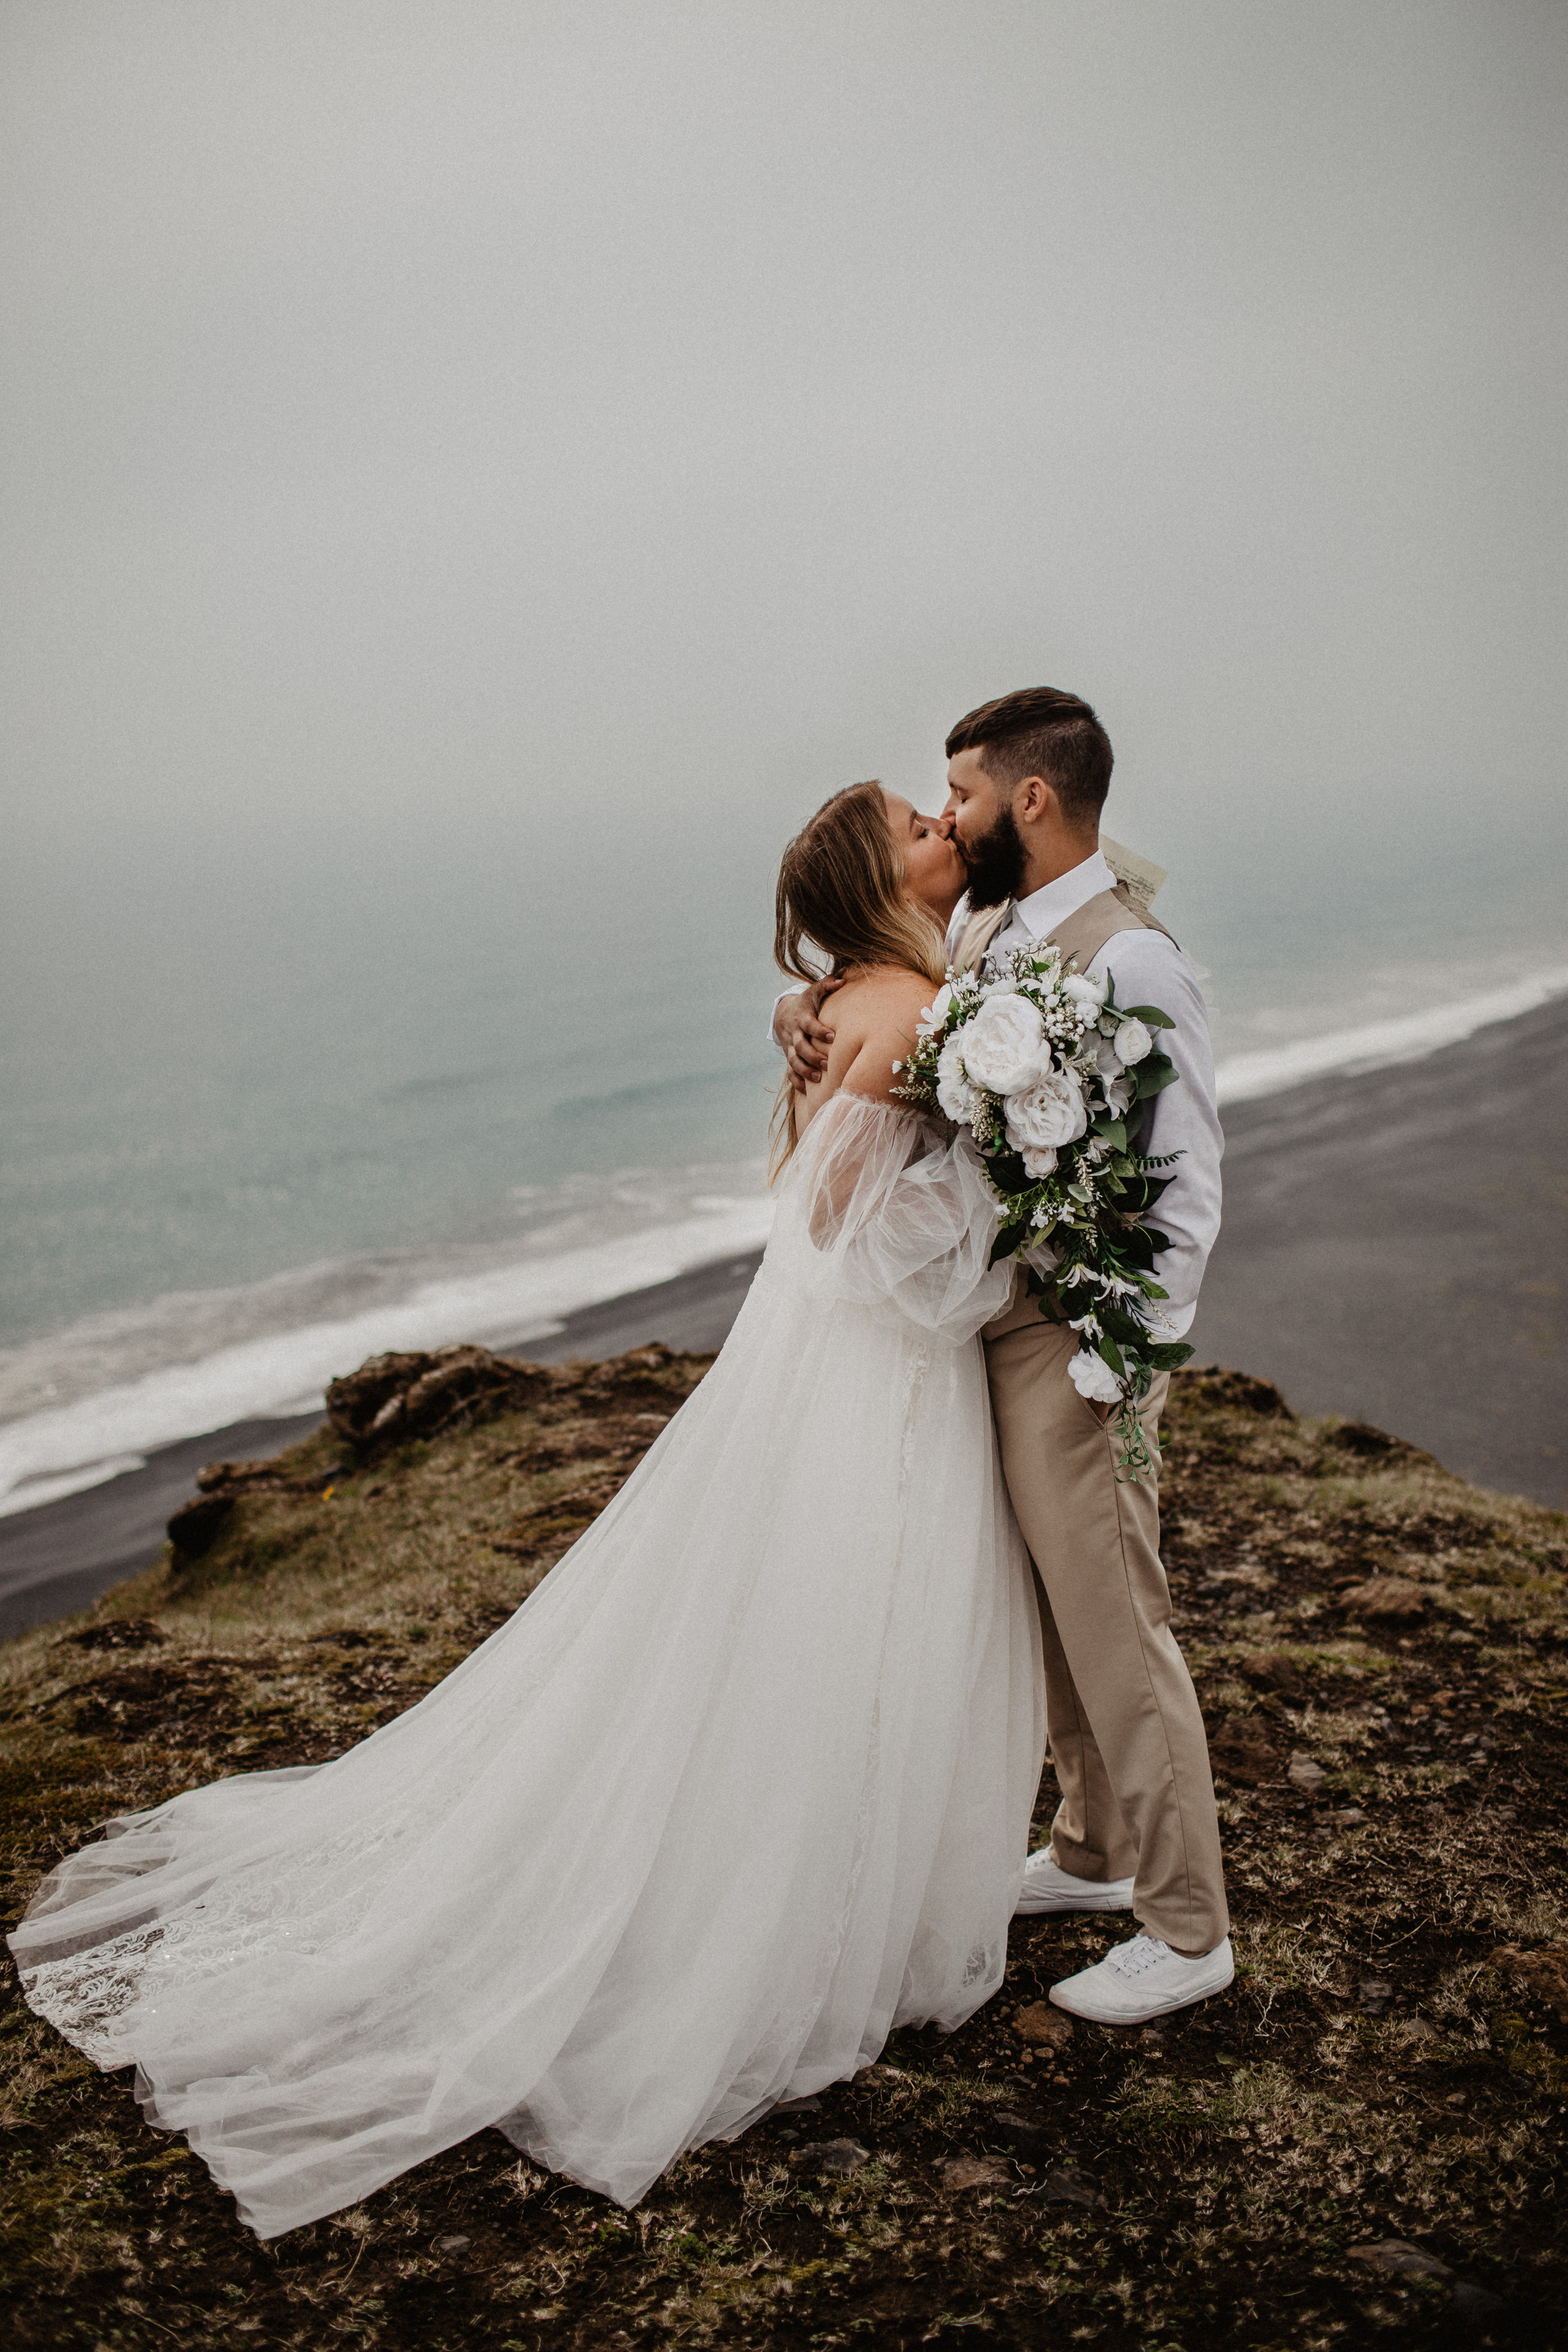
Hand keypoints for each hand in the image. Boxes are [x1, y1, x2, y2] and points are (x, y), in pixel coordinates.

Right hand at [775, 977, 844, 1091]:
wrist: (783, 1014)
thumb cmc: (806, 1003)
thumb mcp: (814, 992)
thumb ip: (827, 985)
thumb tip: (842, 980)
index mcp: (802, 1018)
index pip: (809, 1025)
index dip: (819, 1031)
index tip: (832, 1037)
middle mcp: (795, 1034)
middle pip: (800, 1047)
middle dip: (812, 1056)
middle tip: (826, 1063)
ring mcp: (790, 1048)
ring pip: (793, 1062)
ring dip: (805, 1071)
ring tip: (818, 1078)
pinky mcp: (789, 1057)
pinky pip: (789, 1072)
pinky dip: (796, 1081)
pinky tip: (806, 1090)